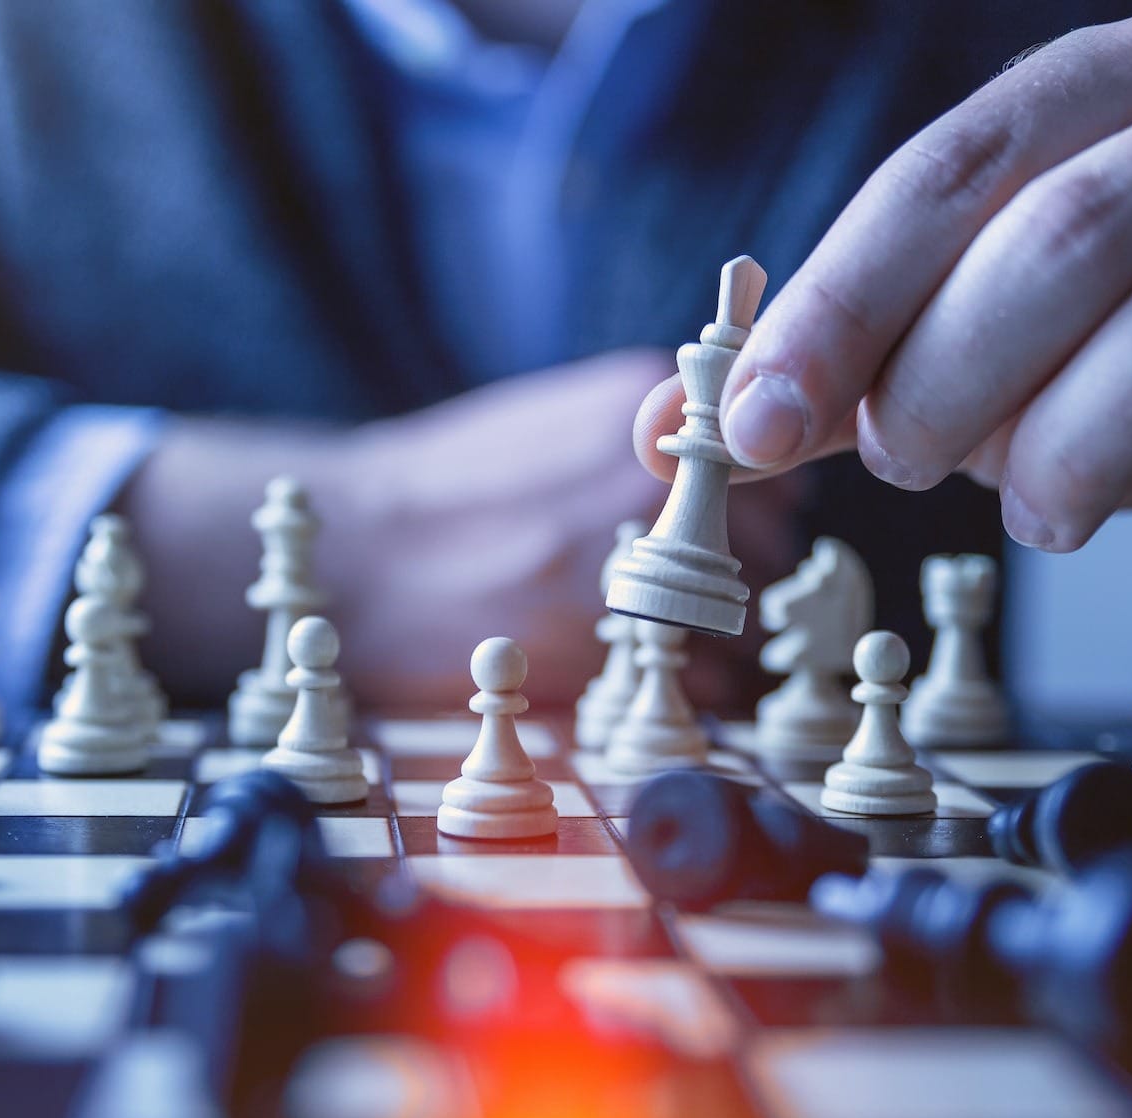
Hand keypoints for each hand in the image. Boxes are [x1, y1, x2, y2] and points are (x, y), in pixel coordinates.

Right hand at [130, 350, 799, 709]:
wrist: (355, 553)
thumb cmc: (447, 492)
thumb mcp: (553, 421)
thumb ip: (646, 440)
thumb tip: (731, 473)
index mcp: (642, 409)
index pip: (776, 468)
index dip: (753, 513)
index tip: (721, 536)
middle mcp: (651, 481)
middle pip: (768, 548)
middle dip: (735, 581)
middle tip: (675, 599)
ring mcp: (632, 564)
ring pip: (744, 624)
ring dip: (717, 644)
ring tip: (648, 641)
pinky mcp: (606, 648)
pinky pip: (705, 685)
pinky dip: (689, 694)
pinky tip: (631, 675)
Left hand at [639, 10, 1131, 582]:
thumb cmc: (1128, 360)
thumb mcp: (973, 344)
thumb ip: (838, 373)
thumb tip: (670, 426)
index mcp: (1113, 89)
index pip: (949, 171)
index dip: (840, 303)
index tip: (758, 425)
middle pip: (1072, 231)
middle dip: (953, 376)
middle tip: (910, 465)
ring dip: (1082, 443)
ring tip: (1034, 513)